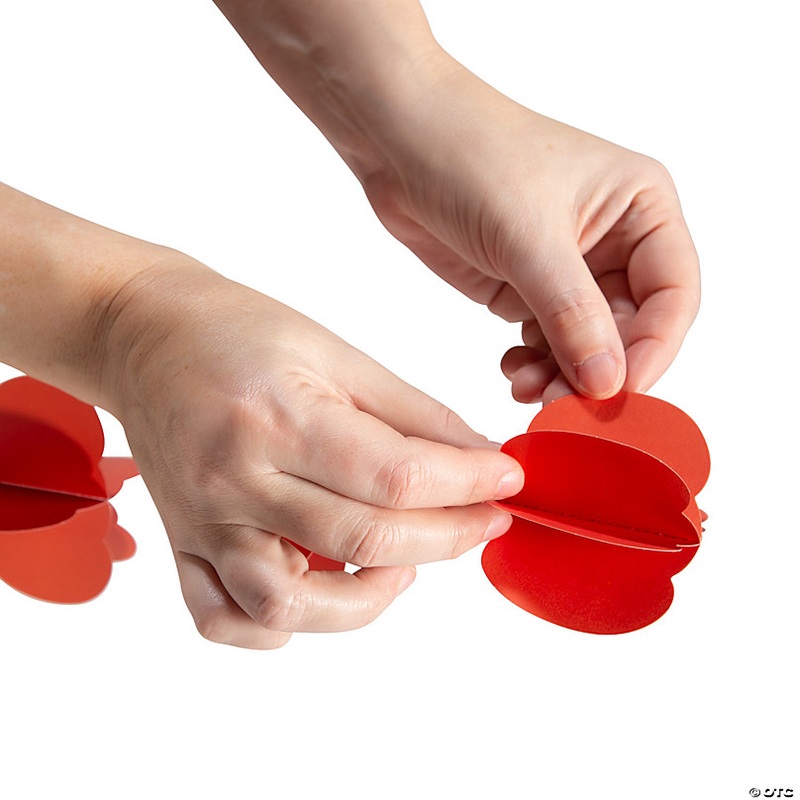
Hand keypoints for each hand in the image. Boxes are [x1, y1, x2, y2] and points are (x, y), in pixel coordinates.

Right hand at [100, 259, 523, 648]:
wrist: (142, 333)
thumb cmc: (236, 330)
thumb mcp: (335, 352)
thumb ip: (411, 411)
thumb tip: (478, 455)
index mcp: (277, 419)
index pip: (397, 477)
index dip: (469, 482)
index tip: (508, 478)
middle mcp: (234, 481)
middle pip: (363, 540)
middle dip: (450, 535)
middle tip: (486, 516)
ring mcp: (203, 523)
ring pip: (290, 606)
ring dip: (370, 599)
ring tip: (407, 560)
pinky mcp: (184, 545)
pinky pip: (225, 619)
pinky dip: (284, 625)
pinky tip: (327, 587)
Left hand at [360, 59, 699, 402]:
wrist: (399, 140)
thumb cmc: (472, 155)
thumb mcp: (530, 238)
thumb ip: (573, 315)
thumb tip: (608, 383)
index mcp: (642, 208)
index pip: (674, 294)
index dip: (655, 348)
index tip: (621, 391)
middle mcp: (614, 242)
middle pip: (631, 328)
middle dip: (598, 370)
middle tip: (562, 405)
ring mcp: (569, 269)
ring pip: (587, 344)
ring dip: (561, 376)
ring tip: (528, 391)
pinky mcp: (527, 288)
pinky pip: (547, 343)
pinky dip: (534, 366)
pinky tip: (513, 370)